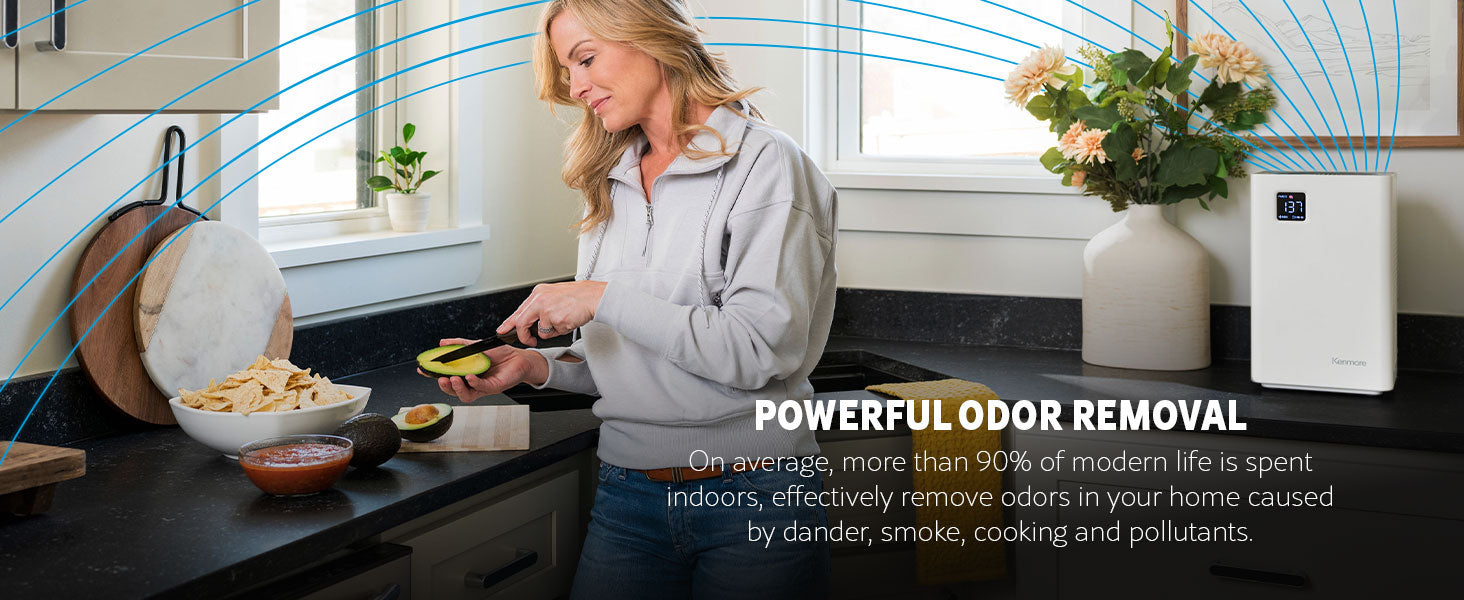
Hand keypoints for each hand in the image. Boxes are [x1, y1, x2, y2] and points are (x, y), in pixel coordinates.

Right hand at [417, 337, 548, 402]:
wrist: (519, 357)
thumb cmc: (499, 354)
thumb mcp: (475, 346)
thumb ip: (459, 344)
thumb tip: (442, 342)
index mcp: (465, 373)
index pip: (446, 376)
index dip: (433, 375)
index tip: (423, 369)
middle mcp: (472, 382)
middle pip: (453, 390)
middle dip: (444, 386)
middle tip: (440, 379)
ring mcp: (482, 387)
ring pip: (465, 395)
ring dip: (457, 388)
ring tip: (454, 379)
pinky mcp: (493, 387)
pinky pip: (480, 388)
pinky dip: (473, 382)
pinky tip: (470, 376)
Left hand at [496, 281, 607, 345]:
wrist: (595, 297)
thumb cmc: (579, 297)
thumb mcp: (554, 295)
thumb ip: (540, 306)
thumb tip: (530, 321)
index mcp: (538, 292)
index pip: (519, 310)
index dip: (509, 323)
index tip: (502, 330)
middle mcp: (539, 299)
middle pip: (521, 322)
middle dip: (524, 335)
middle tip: (530, 340)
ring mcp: (546, 309)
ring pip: (541, 331)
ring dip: (551, 331)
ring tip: (564, 320)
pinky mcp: (555, 319)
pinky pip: (553, 333)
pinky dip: (561, 331)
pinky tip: (569, 321)